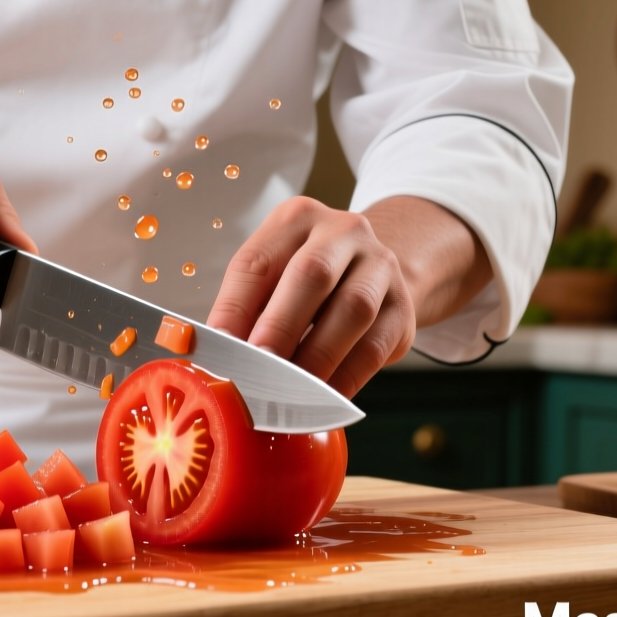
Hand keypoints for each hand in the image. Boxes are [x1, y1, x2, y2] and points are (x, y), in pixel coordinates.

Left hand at [207, 197, 415, 397]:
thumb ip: (246, 310)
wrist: (375, 272)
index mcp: (296, 219)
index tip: (218, 350)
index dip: (235, 308)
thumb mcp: (273, 278)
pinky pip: (376, 346)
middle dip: (280, 327)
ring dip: (317, 356)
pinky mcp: (403, 307)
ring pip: (353, 309)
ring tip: (289, 391)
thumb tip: (214, 357)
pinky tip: (323, 397)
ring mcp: (380, 266)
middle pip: (312, 275)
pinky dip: (347, 376)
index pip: (258, 262)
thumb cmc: (306, 282)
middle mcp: (343, 232)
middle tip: (257, 369)